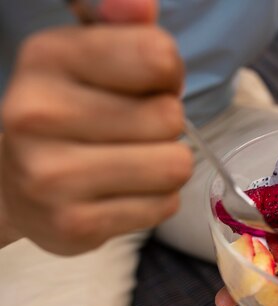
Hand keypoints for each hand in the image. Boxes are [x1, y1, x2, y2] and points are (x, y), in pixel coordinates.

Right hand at [0, 0, 191, 254]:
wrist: (16, 184)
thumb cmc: (71, 113)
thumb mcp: (90, 56)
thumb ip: (123, 28)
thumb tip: (139, 5)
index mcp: (46, 57)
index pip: (158, 56)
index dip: (167, 74)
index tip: (145, 84)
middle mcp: (37, 114)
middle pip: (170, 116)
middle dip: (164, 124)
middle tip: (133, 131)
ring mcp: (51, 176)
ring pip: (174, 165)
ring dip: (166, 164)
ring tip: (133, 162)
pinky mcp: (74, 225)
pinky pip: (164, 206)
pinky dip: (155, 200)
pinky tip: (122, 192)